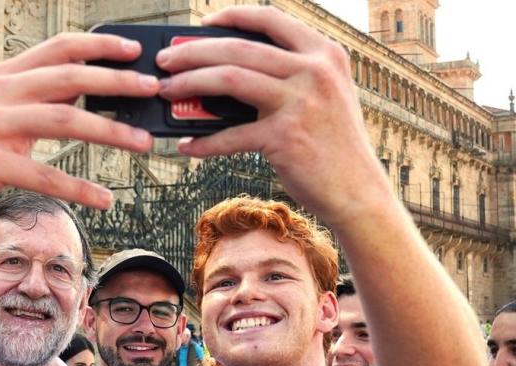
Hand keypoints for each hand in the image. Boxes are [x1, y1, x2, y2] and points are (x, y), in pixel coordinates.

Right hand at [0, 33, 160, 233]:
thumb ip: (34, 103)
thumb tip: (89, 97)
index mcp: (1, 79)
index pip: (58, 47)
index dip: (100, 45)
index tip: (134, 49)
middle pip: (69, 77)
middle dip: (118, 82)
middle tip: (154, 90)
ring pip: (64, 120)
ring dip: (110, 132)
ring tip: (142, 143)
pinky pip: (43, 175)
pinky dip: (78, 187)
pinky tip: (104, 198)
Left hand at [155, 6, 389, 226]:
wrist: (357, 190)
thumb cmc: (331, 144)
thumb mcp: (322, 95)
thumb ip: (288, 75)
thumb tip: (223, 71)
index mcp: (324, 53)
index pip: (270, 19)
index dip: (231, 17)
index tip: (201, 24)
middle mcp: (315, 70)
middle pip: (238, 48)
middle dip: (192, 52)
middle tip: (165, 61)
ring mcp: (300, 102)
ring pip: (229, 79)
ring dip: (189, 84)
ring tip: (166, 92)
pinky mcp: (285, 137)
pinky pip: (230, 135)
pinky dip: (204, 142)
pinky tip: (187, 146)